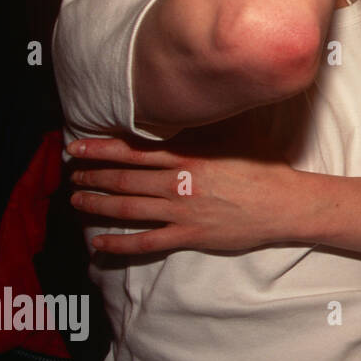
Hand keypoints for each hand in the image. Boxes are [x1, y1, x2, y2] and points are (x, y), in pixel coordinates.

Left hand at [67, 138, 303, 254]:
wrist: (287, 204)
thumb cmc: (266, 168)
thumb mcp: (235, 138)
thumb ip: (203, 132)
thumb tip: (181, 116)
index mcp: (189, 156)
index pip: (133, 151)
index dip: (101, 149)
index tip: (77, 148)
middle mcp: (179, 183)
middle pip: (125, 179)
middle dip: (94, 176)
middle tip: (73, 175)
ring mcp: (183, 211)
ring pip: (128, 209)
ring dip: (98, 205)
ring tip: (77, 201)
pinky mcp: (190, 235)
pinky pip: (146, 243)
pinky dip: (119, 244)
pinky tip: (99, 243)